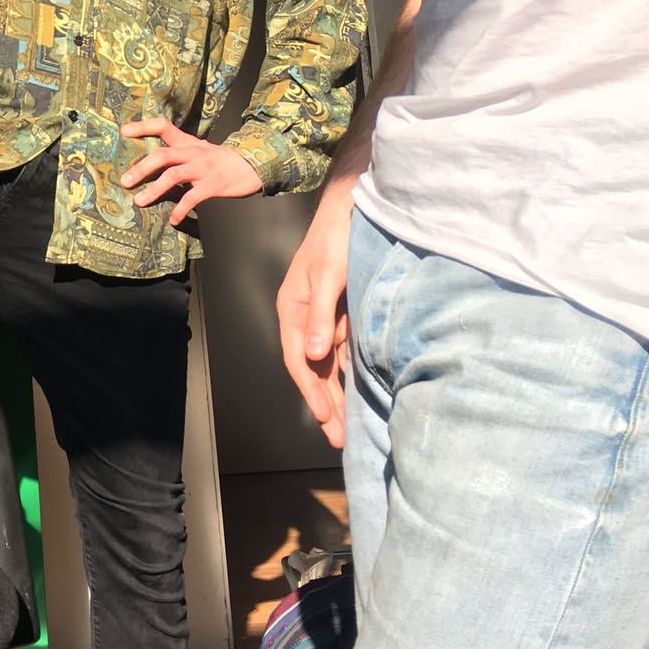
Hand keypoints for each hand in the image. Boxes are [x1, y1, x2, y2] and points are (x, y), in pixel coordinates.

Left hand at [119, 118, 261, 225]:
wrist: (253, 166)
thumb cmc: (222, 160)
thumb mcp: (201, 149)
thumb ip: (181, 153)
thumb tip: (155, 163)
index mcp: (188, 143)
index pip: (163, 126)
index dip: (143, 126)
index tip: (124, 131)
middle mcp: (193, 153)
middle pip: (163, 155)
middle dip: (141, 168)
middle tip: (125, 181)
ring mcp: (203, 169)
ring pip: (173, 176)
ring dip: (154, 189)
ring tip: (139, 201)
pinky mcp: (212, 185)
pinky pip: (192, 198)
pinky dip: (181, 210)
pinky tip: (173, 220)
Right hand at [275, 194, 351, 448]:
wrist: (352, 210)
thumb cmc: (335, 238)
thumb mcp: (328, 276)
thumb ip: (321, 317)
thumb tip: (315, 357)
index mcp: (293, 308)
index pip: (298, 359)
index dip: (310, 390)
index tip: (324, 416)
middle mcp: (305, 317)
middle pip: (311, 369)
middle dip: (323, 403)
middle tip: (336, 437)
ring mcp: (323, 317)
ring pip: (327, 365)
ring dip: (335, 394)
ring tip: (344, 427)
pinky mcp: (341, 315)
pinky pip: (341, 353)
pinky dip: (346, 375)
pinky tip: (355, 393)